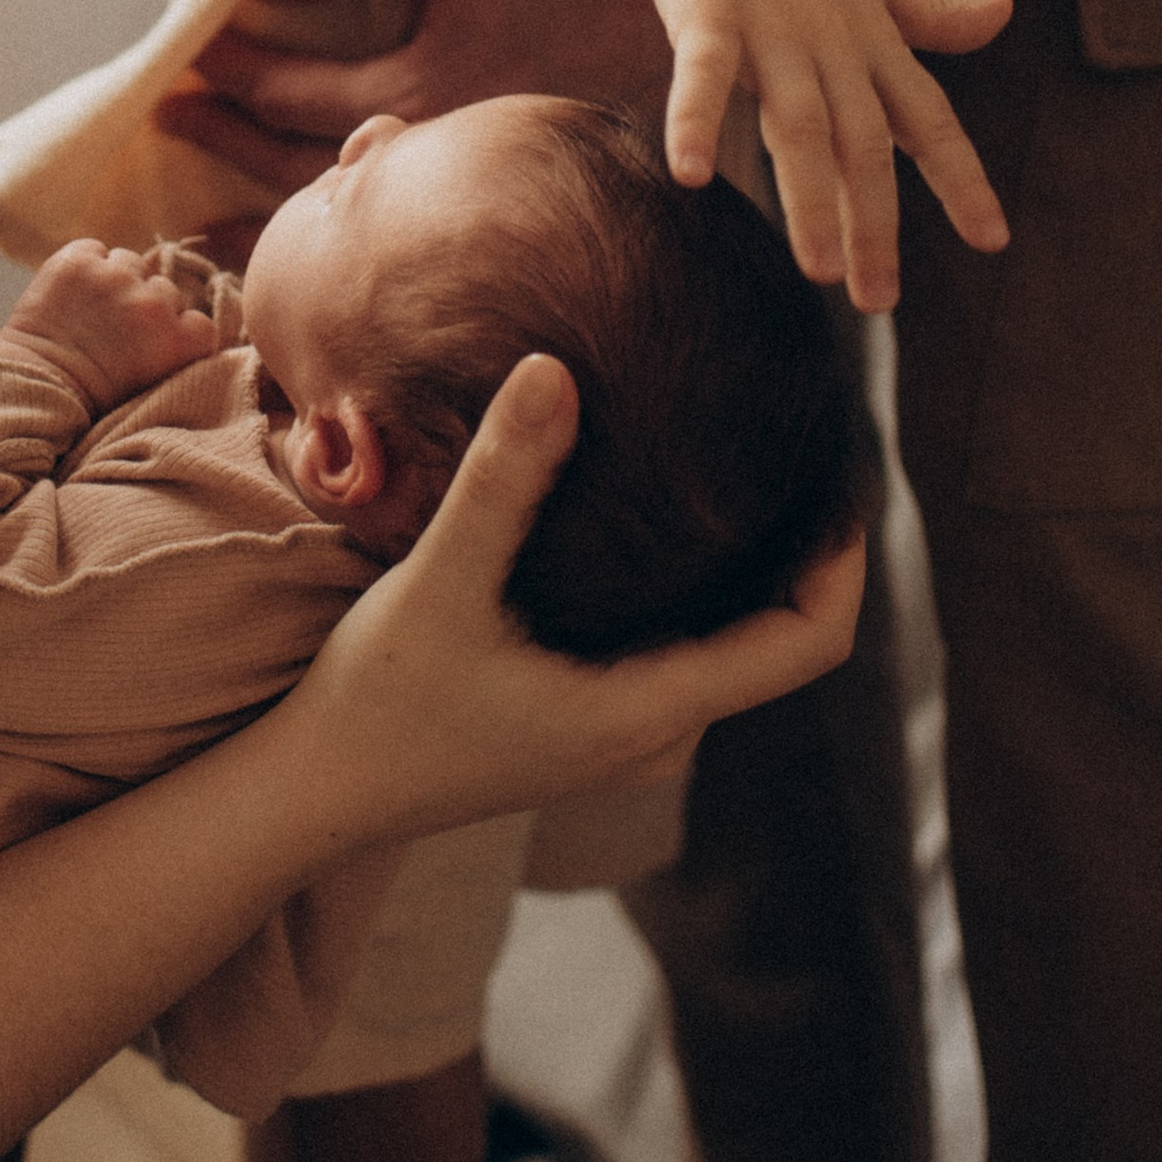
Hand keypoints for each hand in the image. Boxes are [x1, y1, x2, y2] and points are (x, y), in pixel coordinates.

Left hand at [2, 240, 219, 409]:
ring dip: (115, 278)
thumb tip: (184, 313)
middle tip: (115, 330)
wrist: (35, 387)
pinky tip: (71, 292)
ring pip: (129, 262)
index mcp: (180, 340)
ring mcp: (114, 278)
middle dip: (143, 304)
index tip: (151, 345)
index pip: (197, 320)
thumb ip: (174, 344)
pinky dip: (84, 264)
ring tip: (90, 308)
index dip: (174, 329)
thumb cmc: (92, 395)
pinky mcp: (78, 261)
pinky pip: (93, 248)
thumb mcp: (153, 380)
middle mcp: (152, 303)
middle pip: (162, 288)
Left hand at [154, 0, 671, 201]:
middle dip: (224, 140)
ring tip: (213, 159)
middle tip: (169, 110)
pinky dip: (338, 200)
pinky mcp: (499, 164)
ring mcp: (475, 168)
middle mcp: (446, 147)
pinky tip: (307, 194)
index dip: (222, 67)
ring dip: (268, 182)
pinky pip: (400, 199)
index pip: (285, 91)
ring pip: (348, 200)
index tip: (181, 41)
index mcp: (426, 80)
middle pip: (297, 169)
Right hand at [295, 357, 868, 838]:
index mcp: (647, 713)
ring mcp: (624, 734)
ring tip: (745, 464)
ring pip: (730, 644)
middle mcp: (655, 734)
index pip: (805, 644)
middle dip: (806, 549)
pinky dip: (700, 587)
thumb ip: (503, 479)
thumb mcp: (441, 581)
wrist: (316, 792)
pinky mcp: (589, 720)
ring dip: (752, 567)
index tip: (842, 473)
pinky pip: (682, 648)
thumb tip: (555, 369)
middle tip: (799, 441)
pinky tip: (665, 520)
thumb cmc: (379, 702)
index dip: (845, 562)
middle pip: (781, 640)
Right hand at [628, 0, 1010, 311]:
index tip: (993, 240)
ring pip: (798, 121)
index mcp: (873, 41)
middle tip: (877, 300)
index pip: (930, 118)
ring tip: (818, 269)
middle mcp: (833, 39)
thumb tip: (1006, 12)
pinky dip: (698, 120)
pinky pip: (704, 73)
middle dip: (875, 223)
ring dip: (810, 196)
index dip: (962, 178)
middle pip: (864, 141)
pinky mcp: (706, 8)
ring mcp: (772, 24)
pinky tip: (694, 175)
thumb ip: (932, 13)